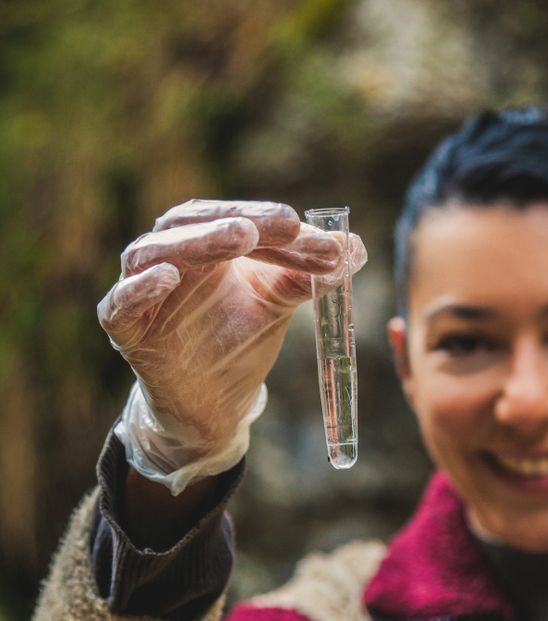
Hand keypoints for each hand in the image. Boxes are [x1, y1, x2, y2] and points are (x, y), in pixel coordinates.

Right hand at [98, 199, 366, 492]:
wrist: (214, 402)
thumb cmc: (239, 341)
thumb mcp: (277, 305)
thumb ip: (307, 275)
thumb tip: (355, 248)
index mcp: (206, 246)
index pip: (233, 219)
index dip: (270, 221)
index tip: (309, 229)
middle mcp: (170, 259)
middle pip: (193, 224)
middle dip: (240, 221)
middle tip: (283, 223)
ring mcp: (143, 293)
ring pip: (153, 254)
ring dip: (197, 243)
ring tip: (238, 237)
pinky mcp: (126, 331)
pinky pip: (120, 305)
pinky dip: (140, 288)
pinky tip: (167, 277)